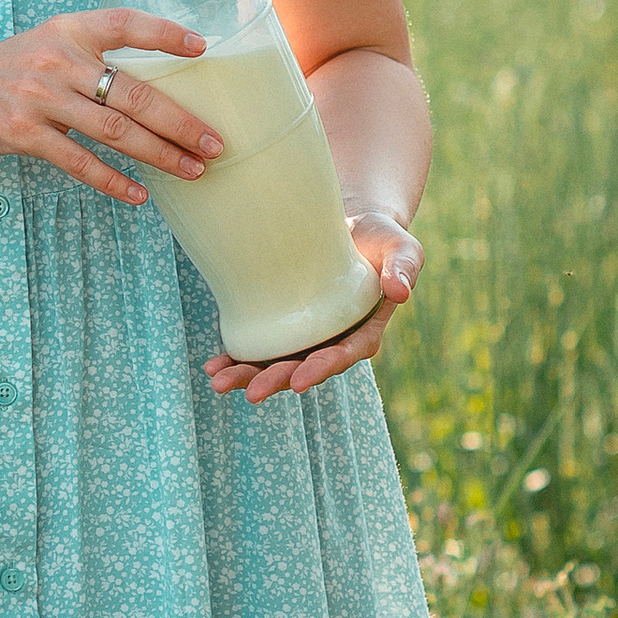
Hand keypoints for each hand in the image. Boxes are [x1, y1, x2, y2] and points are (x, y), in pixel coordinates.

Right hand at [0, 9, 228, 204]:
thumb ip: (88, 59)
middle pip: (134, 92)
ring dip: (160, 154)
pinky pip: (77, 161)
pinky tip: (138, 195)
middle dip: (181, 121)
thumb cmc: (0, 73)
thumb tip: (151, 90)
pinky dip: (112, 180)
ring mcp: (37, 96)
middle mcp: (55, 58)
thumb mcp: (43, 48)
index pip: (125, 24)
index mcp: (67, 30)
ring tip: (192, 170)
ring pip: (114, 130)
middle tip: (215, 143)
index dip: (165, 33)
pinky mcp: (19, 132)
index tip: (203, 47)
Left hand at [205, 209, 421, 403]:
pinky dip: (236, 357)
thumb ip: (404, 268)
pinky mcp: (282, 323)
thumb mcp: (402, 248)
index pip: (342, 356)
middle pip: (301, 368)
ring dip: (247, 375)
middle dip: (275, 380)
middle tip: (250, 392)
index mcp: (362, 333)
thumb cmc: (382, 239)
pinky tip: (213, 366)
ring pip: (275, 363)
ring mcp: (304, 336)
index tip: (298, 381)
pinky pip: (258, 345)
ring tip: (218, 382)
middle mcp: (331, 342)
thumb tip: (400, 292)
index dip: (320, 370)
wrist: (352, 226)